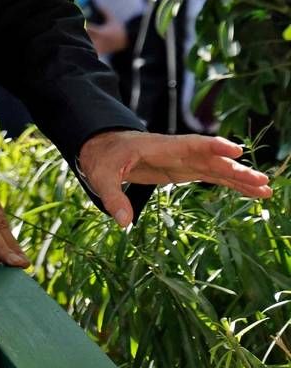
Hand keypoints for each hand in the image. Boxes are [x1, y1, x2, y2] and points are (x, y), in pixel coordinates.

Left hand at [77, 130, 272, 227]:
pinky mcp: (183, 171)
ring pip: (215, 168)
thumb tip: (124, 223)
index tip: (236, 150)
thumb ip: (113, 197)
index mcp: (158, 147)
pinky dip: (230, 183)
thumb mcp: (101, 177)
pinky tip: (251, 192)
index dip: (212, 146)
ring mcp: (182, 161)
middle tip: (262, 181)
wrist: (101, 149)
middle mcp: (175, 152)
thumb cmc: (101, 159)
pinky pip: (211, 176)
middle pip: (210, 159)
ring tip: (266, 189)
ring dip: (239, 178)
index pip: (189, 144)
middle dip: (235, 169)